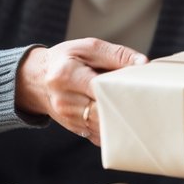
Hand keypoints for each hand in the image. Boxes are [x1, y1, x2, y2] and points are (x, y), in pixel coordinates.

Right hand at [16, 38, 146, 145]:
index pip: (99, 88)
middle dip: (126, 108)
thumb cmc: (65, 59)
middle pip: (103, 112)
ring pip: (104, 127)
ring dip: (123, 120)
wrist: (36, 80)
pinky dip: (115, 129)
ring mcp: (69, 119)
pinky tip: (125, 118)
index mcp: (67, 75)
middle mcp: (65, 101)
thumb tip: (143, 63)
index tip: (142, 87)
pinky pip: (101, 135)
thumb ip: (116, 54)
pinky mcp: (75, 130)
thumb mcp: (87, 48)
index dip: (122, 90)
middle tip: (148, 101)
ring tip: (139, 110)